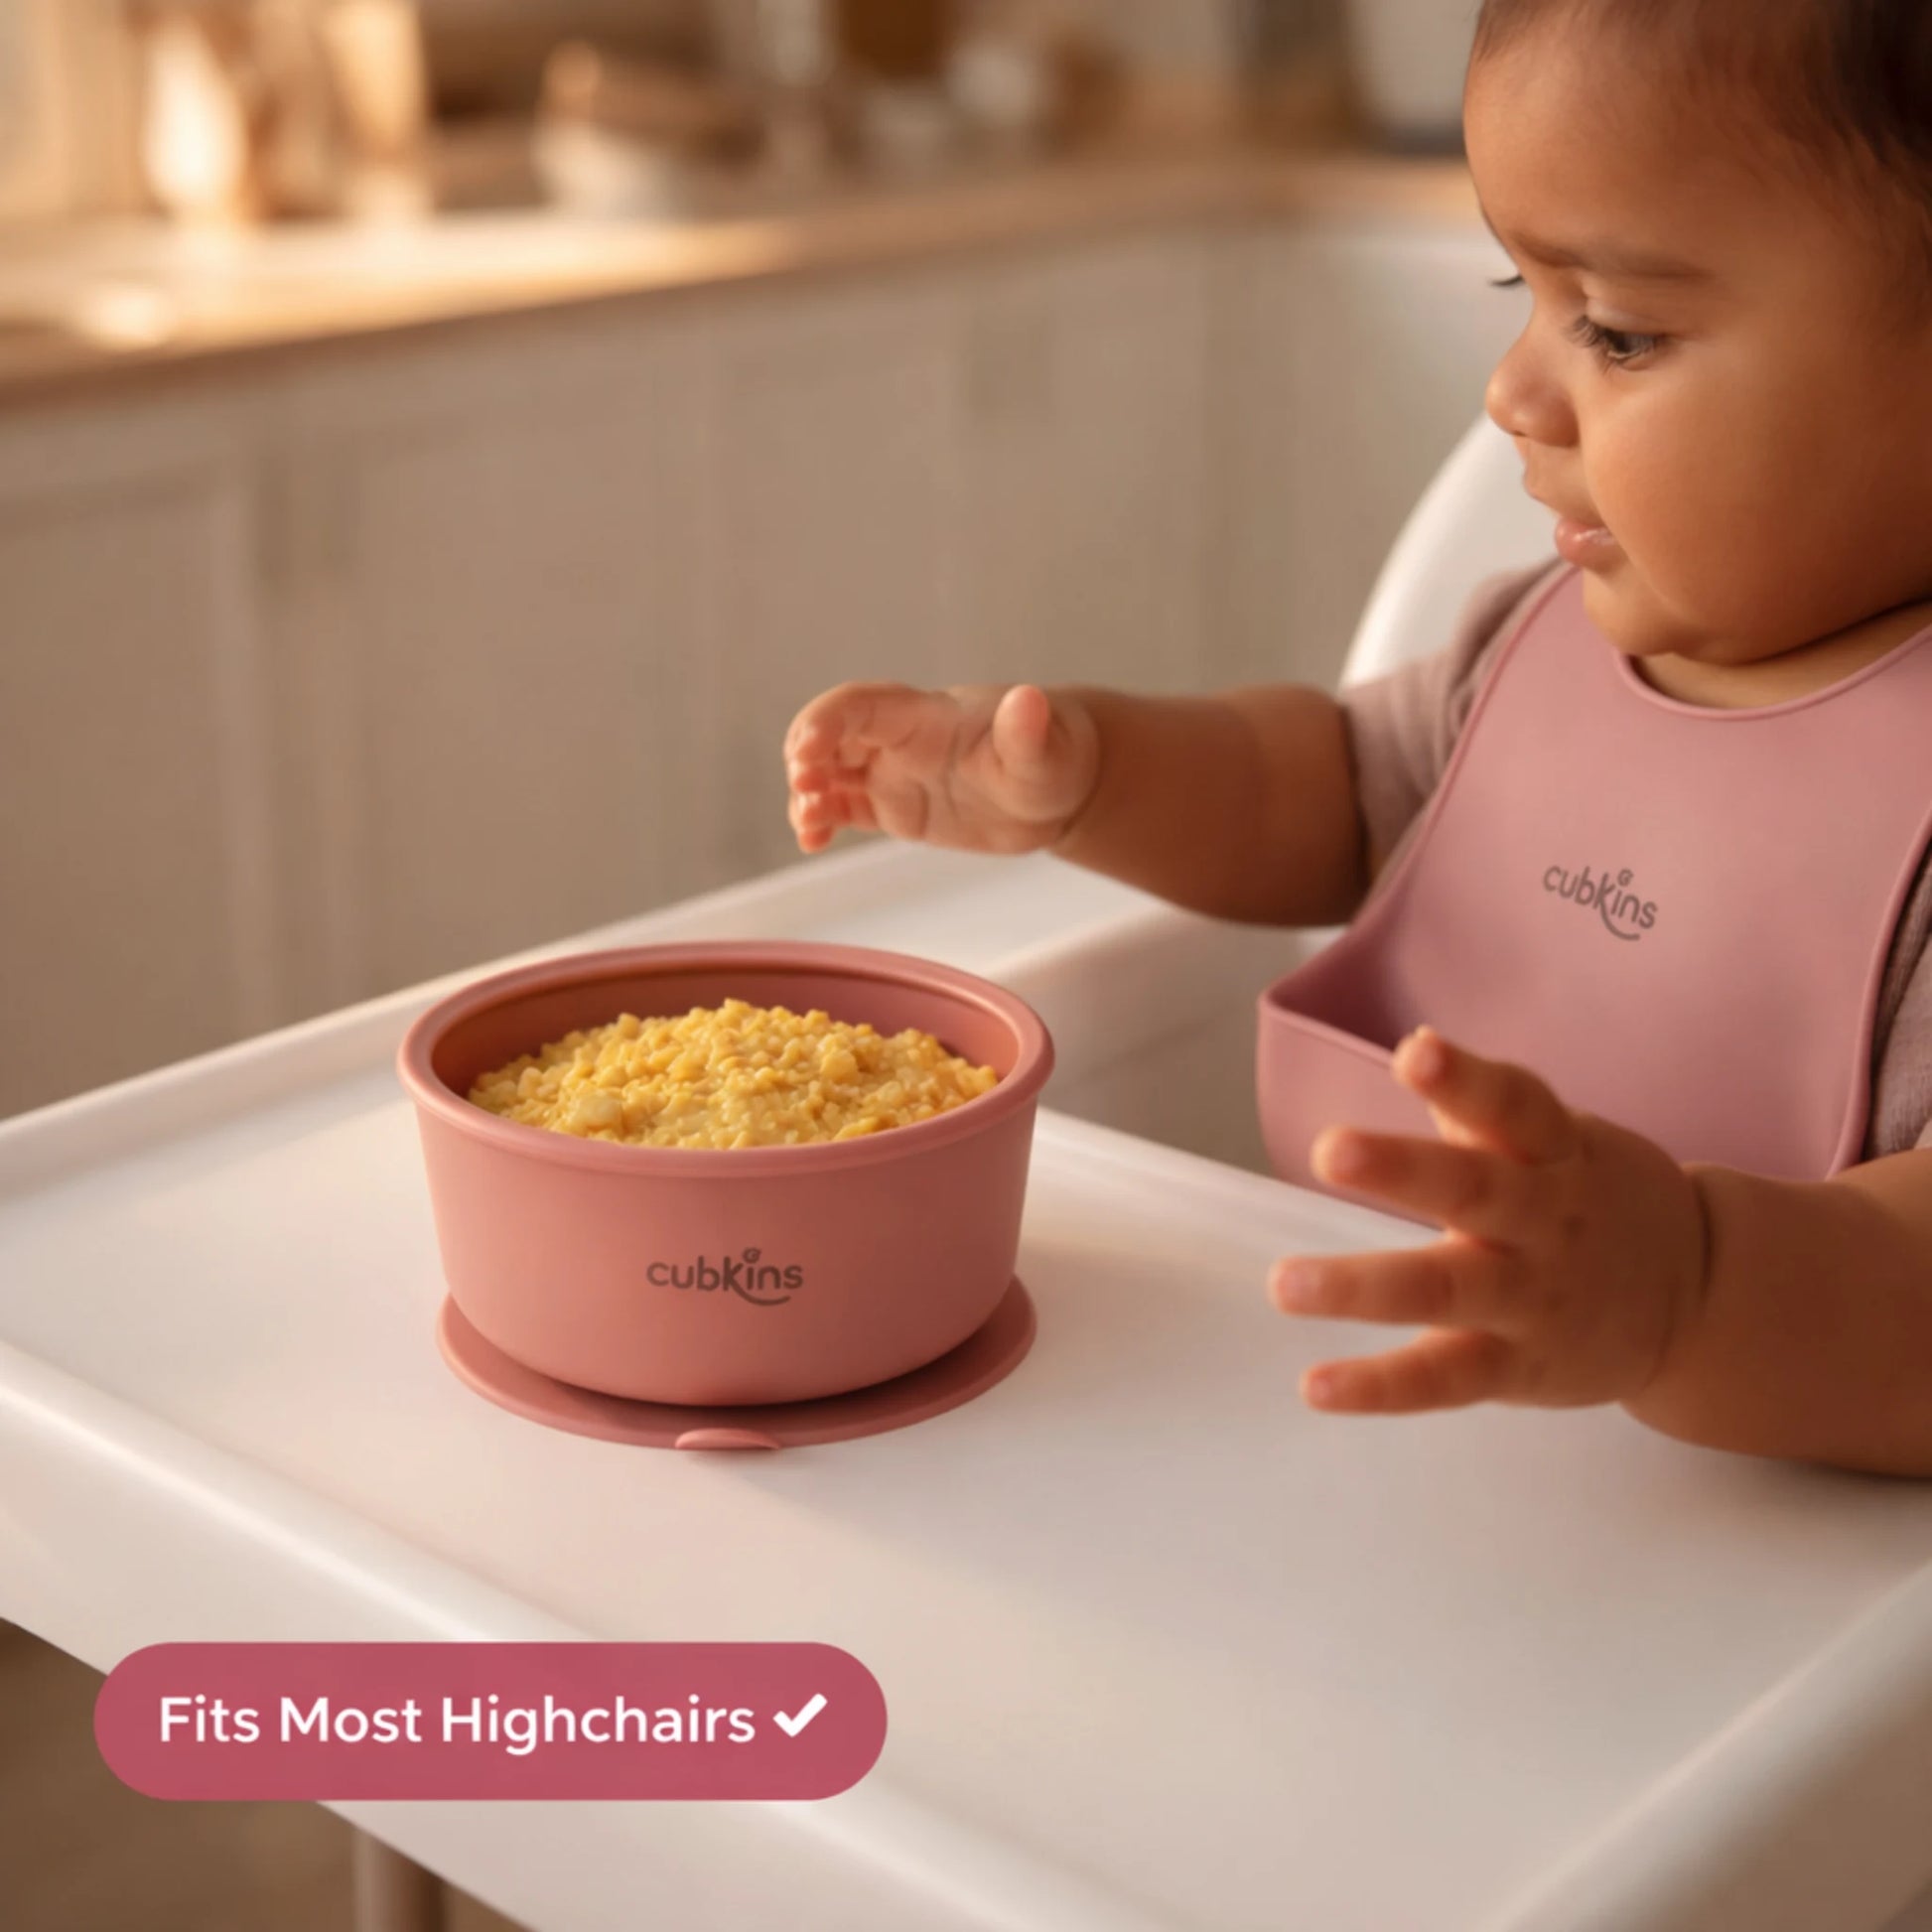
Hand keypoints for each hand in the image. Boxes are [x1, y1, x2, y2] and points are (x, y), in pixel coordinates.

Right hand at [783, 681, 1100, 856]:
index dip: (827, 721)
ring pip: (829, 772)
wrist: (1060, 789)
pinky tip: (812, 841)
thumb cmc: (1053, 756)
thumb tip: (1028, 703)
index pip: (862, 704)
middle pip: (832, 733)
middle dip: (805, 755)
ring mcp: (892, 772)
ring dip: (806, 794)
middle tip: (806, 790)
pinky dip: (819, 820)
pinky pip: (843, 808)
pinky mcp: (893, 806)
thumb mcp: (1045, 750)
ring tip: (809, 827)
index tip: (807, 750)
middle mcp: (898, 738)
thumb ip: (1028, 731)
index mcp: (926, 716)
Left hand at [1267, 1026, 1709, 1414]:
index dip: (1466, 1079)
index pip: (1515, 1106)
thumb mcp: (1561, 1145)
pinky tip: (1314, 1386)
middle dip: (1404, 1171)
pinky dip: (1380, 1388)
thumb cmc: (1591, 1201)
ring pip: (1448, 1291)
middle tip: (1329, 1150)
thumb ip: (1486, 1111)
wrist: (1698, 1299)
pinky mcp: (1519, 1367)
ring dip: (1363, 1288)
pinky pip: (1445, 1378)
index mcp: (1555, 1153)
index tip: (1415, 1052)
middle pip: (1477, 1191)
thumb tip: (1418, 1046)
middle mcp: (1546, 1221)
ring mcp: (1533, 1298)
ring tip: (1284, 1284)